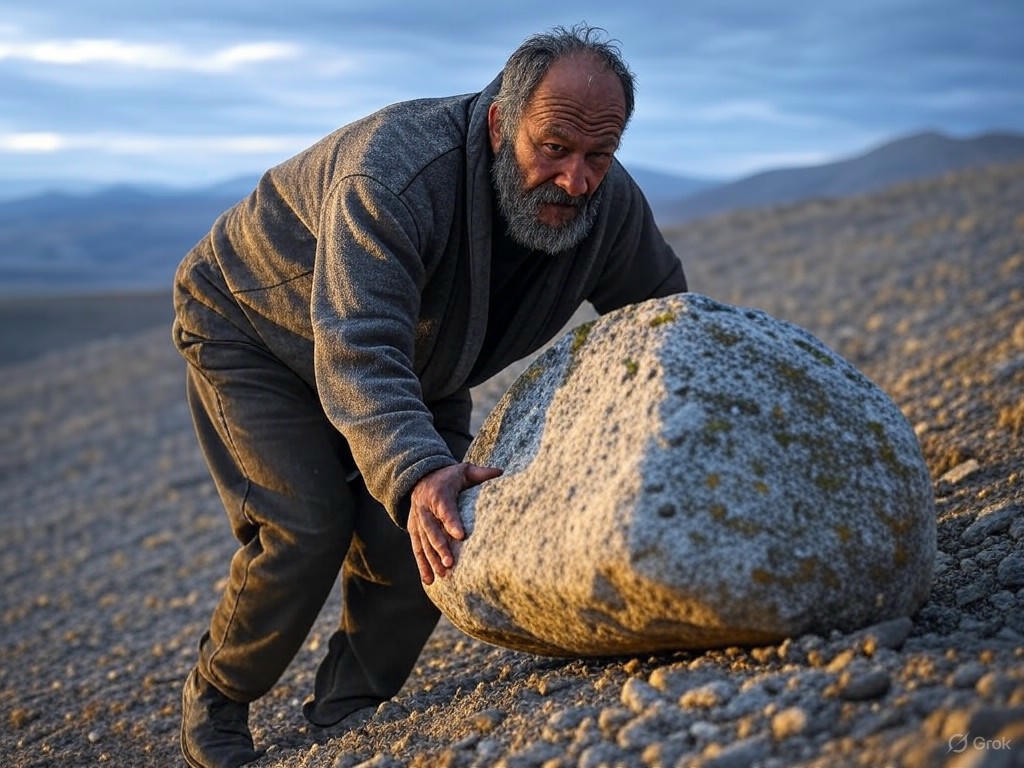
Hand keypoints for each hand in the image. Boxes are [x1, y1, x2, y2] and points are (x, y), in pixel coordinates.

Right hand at [408, 462, 501, 583]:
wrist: (419, 477)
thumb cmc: (448, 477)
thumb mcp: (463, 471)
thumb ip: (480, 473)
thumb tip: (501, 472)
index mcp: (439, 494)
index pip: (446, 509)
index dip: (451, 522)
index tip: (461, 536)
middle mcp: (424, 508)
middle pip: (431, 530)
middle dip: (440, 547)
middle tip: (450, 563)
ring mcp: (417, 520)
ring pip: (423, 542)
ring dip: (431, 559)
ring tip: (442, 575)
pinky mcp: (413, 530)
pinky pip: (417, 548)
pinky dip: (421, 565)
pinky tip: (429, 580)